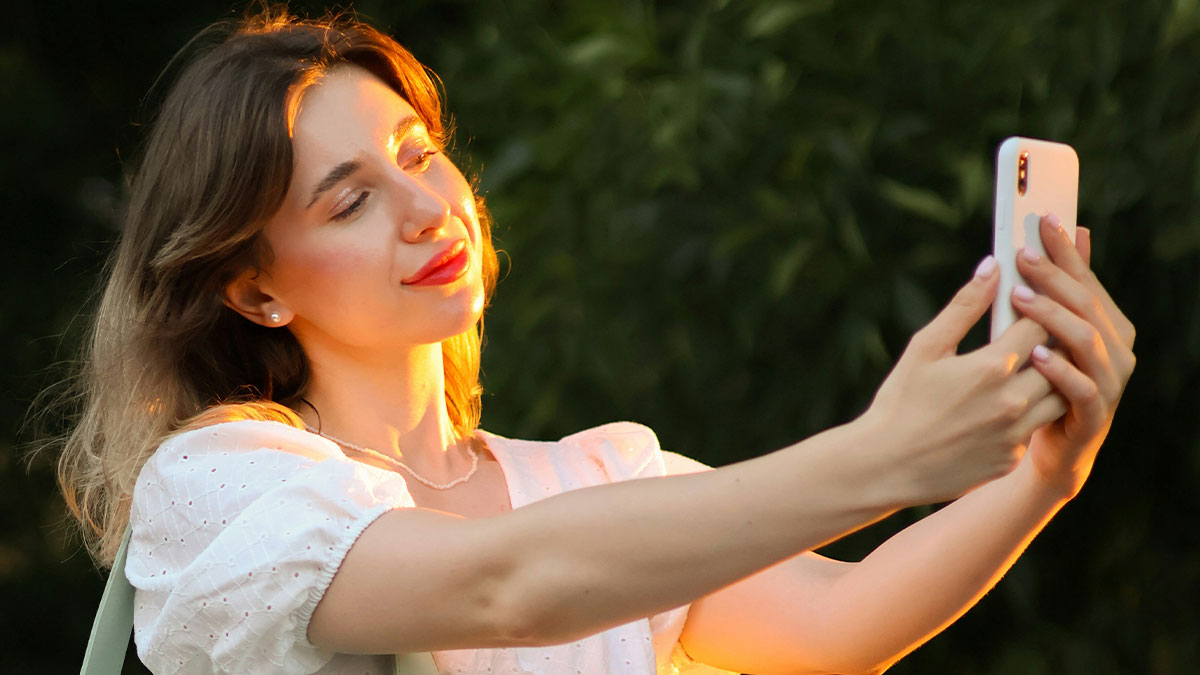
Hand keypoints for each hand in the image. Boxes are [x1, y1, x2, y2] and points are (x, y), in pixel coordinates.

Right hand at [864, 259, 1070, 504]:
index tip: (1030, 301)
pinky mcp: (1011, 458)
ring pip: (1060, 396)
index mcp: (992, 367)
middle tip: (1037, 332)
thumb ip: (964, 306)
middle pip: (1059, 359)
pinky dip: (1030, 413)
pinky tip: (1007, 406)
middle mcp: (1013, 401)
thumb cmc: (899, 401)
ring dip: (1051, 378)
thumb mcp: (925, 347)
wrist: (885, 465)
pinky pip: (1036, 428)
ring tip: (1030, 368)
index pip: (1040, 325)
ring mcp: (1016, 434)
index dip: (1039, 308)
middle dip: (1051, 342)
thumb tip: (993, 266)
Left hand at [1009, 214, 1136, 499]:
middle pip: (1087, 304)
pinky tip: (1034, 353)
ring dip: (1052, 315)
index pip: (1087, 279)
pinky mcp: (1094, 415)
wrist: (1046, 449)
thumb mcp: (1049, 332)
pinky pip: (1080, 388)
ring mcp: (1109, 383)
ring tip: (1019, 296)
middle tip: (1022, 253)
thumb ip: (1063, 288)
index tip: (1042, 218)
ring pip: (1086, 341)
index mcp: (1109, 324)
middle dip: (1056, 275)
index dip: (1067, 249)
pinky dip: (1059, 369)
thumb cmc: (1043, 382)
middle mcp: (1117, 350)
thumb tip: (1075, 230)